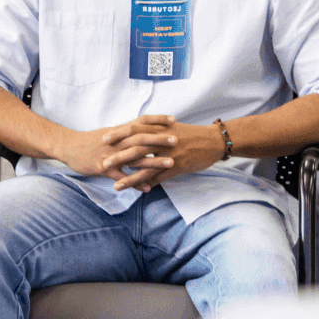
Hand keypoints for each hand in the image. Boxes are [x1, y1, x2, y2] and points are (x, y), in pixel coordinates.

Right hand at [55, 115, 178, 184]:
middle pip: (140, 138)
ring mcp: (110, 155)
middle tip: (177, 140)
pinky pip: (122, 176)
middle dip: (159, 139)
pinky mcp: (103, 168)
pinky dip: (135, 182)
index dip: (157, 120)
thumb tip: (141, 131)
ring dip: (153, 161)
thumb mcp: (109, 133)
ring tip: (171, 163)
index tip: (173, 119)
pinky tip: (148, 188)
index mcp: (119, 132)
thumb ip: (126, 133)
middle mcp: (116, 142)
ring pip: (134, 157)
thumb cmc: (89, 141)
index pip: (140, 121)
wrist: (68, 147)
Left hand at [100, 118, 225, 191]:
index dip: (119, 134)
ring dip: (130, 177)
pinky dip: (148, 184)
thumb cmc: (190, 134)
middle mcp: (163, 140)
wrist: (214, 140)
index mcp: (159, 128)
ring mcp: (170, 154)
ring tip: (116, 186)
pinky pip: (160, 177)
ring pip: (146, 166)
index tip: (104, 139)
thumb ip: (153, 129)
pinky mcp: (179, 166)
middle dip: (119, 156)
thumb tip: (135, 132)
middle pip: (137, 148)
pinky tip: (137, 191)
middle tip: (103, 163)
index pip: (135, 128)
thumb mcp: (170, 127)